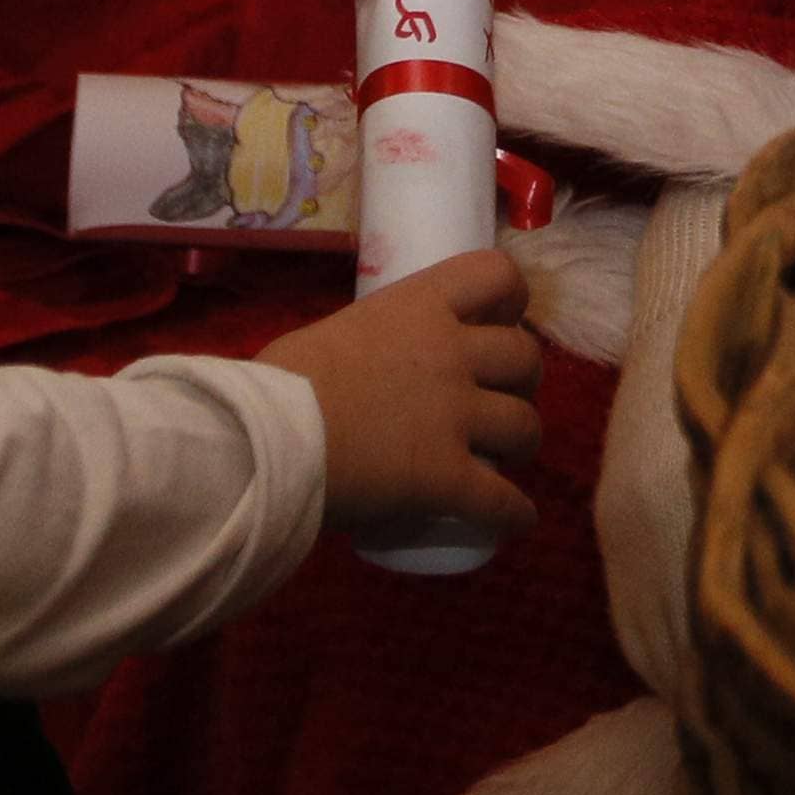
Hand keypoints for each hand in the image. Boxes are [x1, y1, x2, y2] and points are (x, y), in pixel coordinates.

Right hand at [260, 248, 542, 542]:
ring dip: (524, 443)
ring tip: (509, 459)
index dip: (513, 301)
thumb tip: (365, 369)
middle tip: (503, 399)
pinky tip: (516, 520)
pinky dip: (514, 513)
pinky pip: (501, 499)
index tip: (504, 322)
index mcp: (420, 306)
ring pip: (525, 425)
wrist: (269, 439)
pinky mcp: (448, 475)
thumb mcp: (333, 334)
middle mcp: (451, 353)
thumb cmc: (280, 383)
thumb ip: (368, 342)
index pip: (497, 274)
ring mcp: (455, 414)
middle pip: (525, 356)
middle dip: (524, 381)